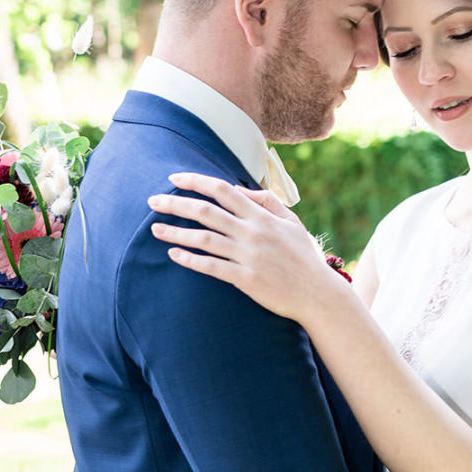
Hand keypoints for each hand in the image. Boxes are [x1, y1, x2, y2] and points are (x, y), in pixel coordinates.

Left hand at [147, 172, 351, 322]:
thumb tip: (244, 189)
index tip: (175, 178)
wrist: (318, 294)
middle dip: (177, 203)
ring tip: (155, 229)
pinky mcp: (245, 279)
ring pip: (204, 239)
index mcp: (262, 216)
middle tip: (153, 200)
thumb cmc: (304, 257)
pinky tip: (174, 255)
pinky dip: (190, 260)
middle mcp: (252, 232)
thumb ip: (268, 202)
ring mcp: (248, 256)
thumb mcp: (292, 222)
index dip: (196, 181)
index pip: (223, 190)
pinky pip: (212, 267)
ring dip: (176, 232)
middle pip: (206, 212)